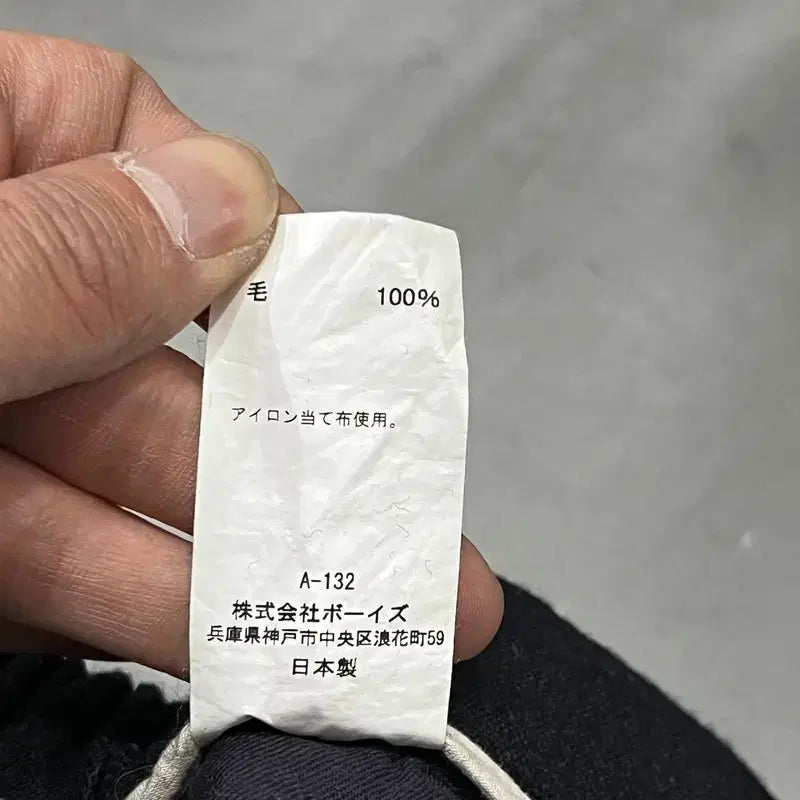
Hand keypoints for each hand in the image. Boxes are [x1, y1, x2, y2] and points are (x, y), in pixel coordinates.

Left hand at [0, 32, 502, 675]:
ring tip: (325, 612)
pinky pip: (42, 555)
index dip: (227, 215)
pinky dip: (122, 599)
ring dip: (218, 554)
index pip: (116, 139)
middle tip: (387, 509)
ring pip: (105, 474)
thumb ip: (56, 245)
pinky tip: (204, 634)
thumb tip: (229, 206)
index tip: (312, 298)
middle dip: (276, 443)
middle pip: (145, 346)